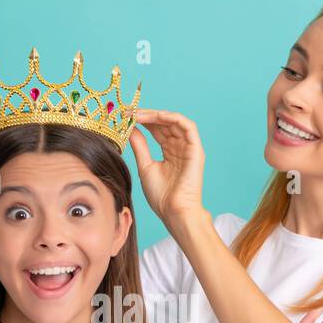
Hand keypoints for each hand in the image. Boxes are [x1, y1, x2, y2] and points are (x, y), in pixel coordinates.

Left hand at [127, 108, 208, 225]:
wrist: (174, 211)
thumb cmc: (161, 196)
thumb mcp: (145, 166)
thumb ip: (140, 146)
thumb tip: (130, 128)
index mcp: (170, 152)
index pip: (157, 129)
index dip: (142, 120)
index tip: (125, 116)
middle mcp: (180, 147)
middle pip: (165, 123)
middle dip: (146, 115)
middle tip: (129, 112)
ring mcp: (189, 148)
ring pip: (175, 121)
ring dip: (157, 115)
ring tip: (139, 114)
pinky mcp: (196, 150)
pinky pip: (188, 126)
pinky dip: (172, 117)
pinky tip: (157, 116)